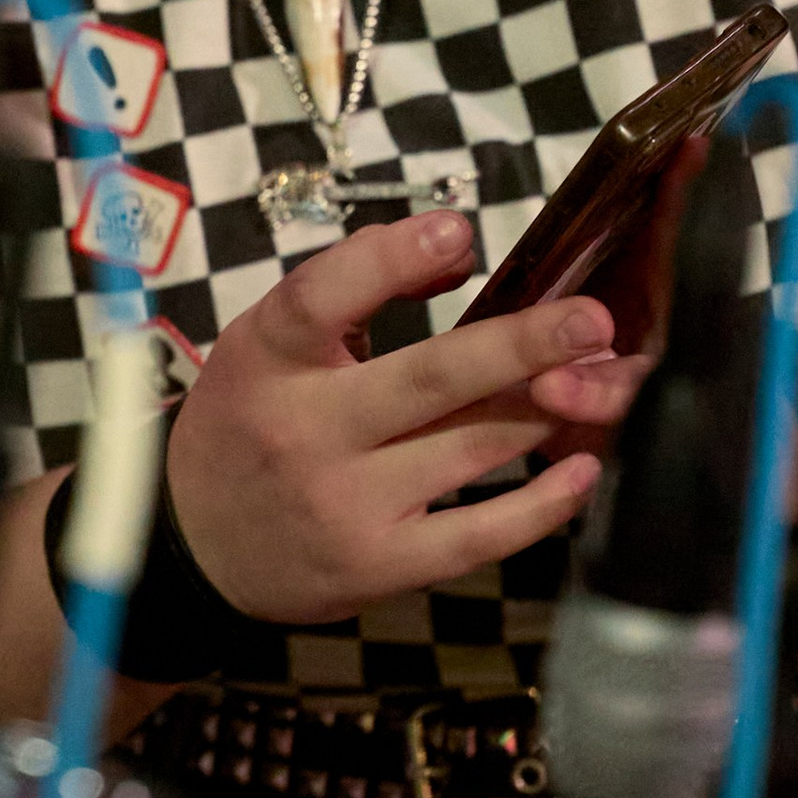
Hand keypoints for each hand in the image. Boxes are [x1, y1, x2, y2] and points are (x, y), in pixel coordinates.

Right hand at [164, 210, 648, 622]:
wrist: (195, 548)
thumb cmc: (249, 424)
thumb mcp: (266, 346)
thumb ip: (347, 294)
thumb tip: (455, 250)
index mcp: (267, 359)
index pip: (322, 297)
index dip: (392, 261)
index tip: (460, 232)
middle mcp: (304, 431)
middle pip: (429, 378)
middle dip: (522, 345)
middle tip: (591, 320)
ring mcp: (344, 504)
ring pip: (471, 448)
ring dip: (548, 410)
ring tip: (602, 377)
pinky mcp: (378, 565)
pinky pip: (476, 535)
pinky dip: (539, 505)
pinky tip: (580, 472)